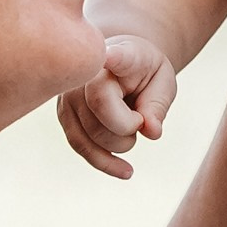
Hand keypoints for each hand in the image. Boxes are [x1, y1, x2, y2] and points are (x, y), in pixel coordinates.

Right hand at [59, 34, 175, 180]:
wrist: (121, 63)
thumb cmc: (144, 72)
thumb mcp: (162, 82)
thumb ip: (158, 105)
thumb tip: (151, 132)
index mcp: (118, 54)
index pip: (116, 57)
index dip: (113, 57)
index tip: (108, 56)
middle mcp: (85, 72)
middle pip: (102, 111)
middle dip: (129, 129)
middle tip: (141, 118)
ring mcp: (69, 94)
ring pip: (90, 136)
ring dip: (120, 145)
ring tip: (133, 129)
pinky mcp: (64, 115)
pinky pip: (80, 147)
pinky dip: (105, 162)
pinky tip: (126, 172)